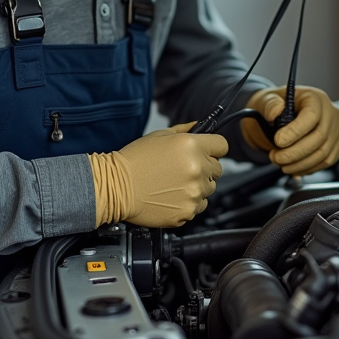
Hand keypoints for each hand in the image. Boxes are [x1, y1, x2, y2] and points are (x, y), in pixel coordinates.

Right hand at [89, 123, 227, 227]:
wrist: (116, 187)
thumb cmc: (134, 161)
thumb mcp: (159, 136)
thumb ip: (185, 130)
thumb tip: (199, 127)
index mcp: (192, 146)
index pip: (222, 146)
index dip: (213, 148)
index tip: (207, 152)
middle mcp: (197, 169)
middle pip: (217, 168)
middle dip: (204, 167)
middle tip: (182, 169)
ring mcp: (194, 192)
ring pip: (209, 188)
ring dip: (197, 186)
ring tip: (174, 183)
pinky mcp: (187, 211)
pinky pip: (199, 206)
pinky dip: (188, 202)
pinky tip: (171, 196)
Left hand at [241, 86, 338, 174]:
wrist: (284, 115)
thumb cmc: (277, 106)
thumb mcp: (267, 100)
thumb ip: (269, 104)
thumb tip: (275, 112)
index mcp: (315, 98)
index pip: (311, 115)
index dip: (295, 131)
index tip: (278, 141)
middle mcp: (331, 113)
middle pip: (319, 137)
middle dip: (295, 152)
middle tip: (275, 157)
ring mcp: (337, 130)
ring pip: (323, 154)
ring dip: (300, 164)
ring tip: (280, 163)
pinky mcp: (337, 145)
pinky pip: (326, 162)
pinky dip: (308, 168)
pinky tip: (293, 167)